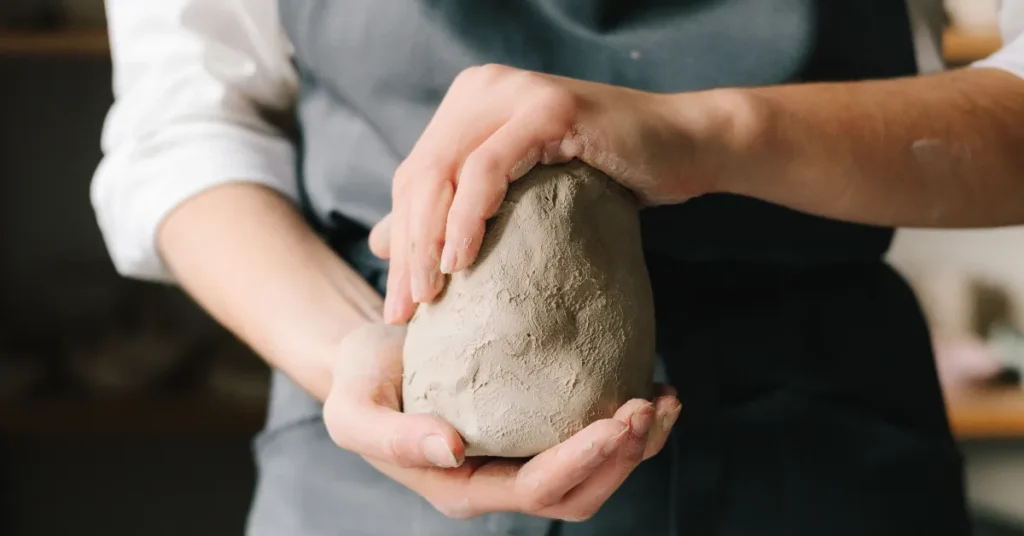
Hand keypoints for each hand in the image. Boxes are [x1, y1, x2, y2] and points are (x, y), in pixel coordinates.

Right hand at [324, 322, 681, 520]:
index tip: (616, 421)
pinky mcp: (537, 428)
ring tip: (664, 400)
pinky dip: (627, 422)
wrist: (371, 360)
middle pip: (579, 494)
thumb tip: (453, 449)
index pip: (534, 490)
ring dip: (636, 445)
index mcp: (463, 487)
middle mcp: (500, 482)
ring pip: (596, 474)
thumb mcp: (354, 411)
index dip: (581, 462)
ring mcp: (522, 458)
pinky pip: (592, 439)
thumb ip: (393, 437)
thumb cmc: (361, 383)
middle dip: (622, 458)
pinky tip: (652, 386)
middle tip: (647, 406)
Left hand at [376, 64, 742, 322]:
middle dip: (407, 250)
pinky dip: (468, 217)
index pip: (414, 177)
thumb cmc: (608, 176)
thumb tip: (380, 242)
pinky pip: (488, 167)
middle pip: (420, 176)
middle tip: (405, 311)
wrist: (686, 147)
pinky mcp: (546, 108)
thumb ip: (453, 211)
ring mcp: (514, 93)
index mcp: (469, 102)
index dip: (399, 241)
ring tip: (428, 297)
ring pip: (444, 171)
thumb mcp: (521, 195)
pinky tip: (461, 261)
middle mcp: (483, 88)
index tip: (399, 304)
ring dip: (428, 241)